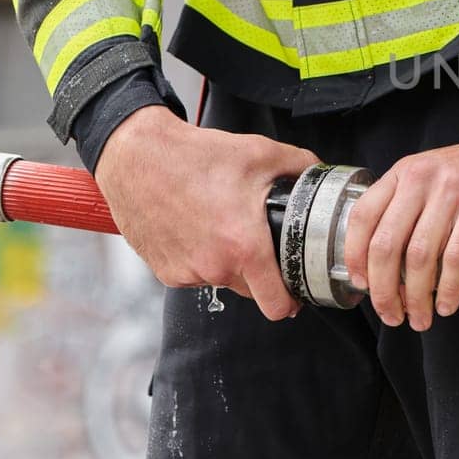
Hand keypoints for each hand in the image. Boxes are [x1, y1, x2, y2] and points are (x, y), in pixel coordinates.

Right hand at [94, 105, 319, 320]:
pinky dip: (201, 258)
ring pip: (223, 280)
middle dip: (261, 273)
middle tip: (257, 239)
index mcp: (245, 247)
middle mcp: (215, 267)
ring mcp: (187, 272)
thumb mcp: (260, 153)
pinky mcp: (164, 271)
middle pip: (253, 292)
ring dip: (228, 263)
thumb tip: (321, 174)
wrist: (137, 157)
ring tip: (223, 225)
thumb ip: (301, 165)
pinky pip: (196, 274)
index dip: (291, 301)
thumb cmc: (195, 156)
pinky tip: (199, 228)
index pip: (277, 305)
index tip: (295, 290)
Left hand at [339, 133, 458, 329]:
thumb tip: (385, 261)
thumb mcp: (434, 176)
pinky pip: (456, 257)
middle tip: (391, 314)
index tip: (361, 286)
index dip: (354, 257)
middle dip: (384, 290)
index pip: (362, 216)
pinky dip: (449, 288)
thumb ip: (409, 205)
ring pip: (420, 257)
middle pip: (387, 244)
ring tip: (420, 318)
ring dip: (416, 297)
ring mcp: (453, 191)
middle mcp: (423, 178)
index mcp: (405, 172)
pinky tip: (447, 304)